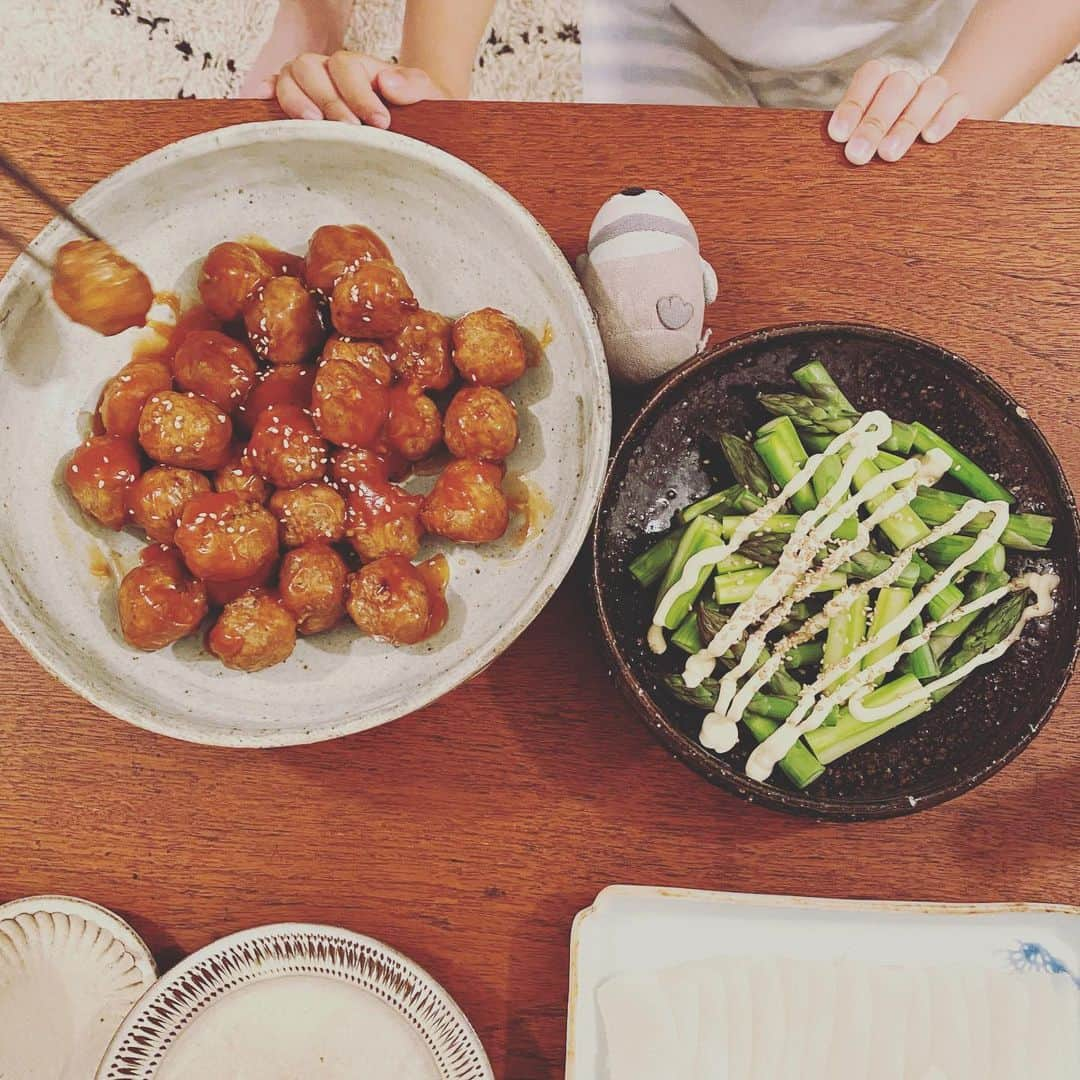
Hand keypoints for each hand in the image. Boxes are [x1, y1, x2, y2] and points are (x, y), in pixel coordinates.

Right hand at [254, 51, 449, 127]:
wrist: (411, 120)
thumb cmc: (415, 110)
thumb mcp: (427, 95)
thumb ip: (414, 86)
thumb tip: (387, 82)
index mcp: (358, 66)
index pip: (347, 68)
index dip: (360, 95)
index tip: (380, 122)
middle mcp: (328, 71)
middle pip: (311, 67)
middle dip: (329, 100)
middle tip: (348, 129)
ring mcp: (310, 84)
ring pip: (289, 76)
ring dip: (296, 100)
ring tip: (313, 124)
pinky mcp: (298, 102)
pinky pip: (276, 89)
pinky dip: (269, 94)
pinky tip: (264, 102)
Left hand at [828, 60, 968, 164]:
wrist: (927, 124)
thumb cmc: (881, 133)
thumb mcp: (862, 129)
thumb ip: (851, 134)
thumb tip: (841, 154)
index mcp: (881, 77)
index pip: (870, 76)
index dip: (853, 103)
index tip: (838, 135)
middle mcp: (909, 78)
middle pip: (897, 87)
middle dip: (875, 123)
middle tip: (857, 155)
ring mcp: (935, 89)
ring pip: (930, 92)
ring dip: (907, 124)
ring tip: (887, 154)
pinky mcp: (959, 104)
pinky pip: (957, 104)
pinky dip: (944, 119)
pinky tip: (930, 138)